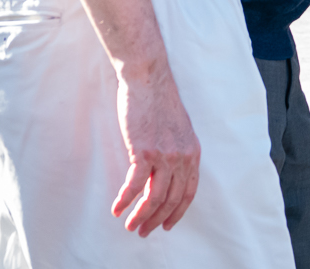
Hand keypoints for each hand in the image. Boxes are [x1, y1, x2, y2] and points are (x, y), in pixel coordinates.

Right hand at [110, 66, 201, 235]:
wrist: (148, 78)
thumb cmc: (159, 100)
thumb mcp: (178, 129)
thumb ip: (176, 152)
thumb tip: (165, 174)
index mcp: (193, 152)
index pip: (189, 192)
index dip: (178, 212)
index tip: (168, 225)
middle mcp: (182, 157)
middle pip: (171, 200)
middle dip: (157, 220)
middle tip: (143, 231)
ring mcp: (164, 156)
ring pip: (154, 198)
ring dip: (141, 216)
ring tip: (130, 226)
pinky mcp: (144, 152)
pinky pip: (134, 186)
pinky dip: (125, 201)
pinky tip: (117, 209)